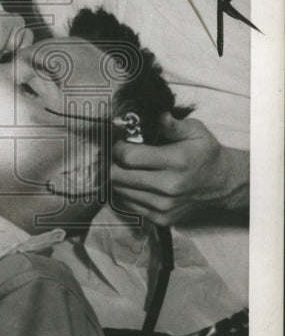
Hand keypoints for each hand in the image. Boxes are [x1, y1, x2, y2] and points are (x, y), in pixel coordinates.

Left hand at [111, 113, 248, 225]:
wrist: (222, 185)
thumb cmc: (205, 154)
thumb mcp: (196, 132)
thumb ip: (174, 125)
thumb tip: (159, 117)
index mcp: (177, 161)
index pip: (129, 157)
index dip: (118, 148)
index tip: (121, 143)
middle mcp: (169, 186)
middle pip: (119, 176)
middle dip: (113, 163)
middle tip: (119, 156)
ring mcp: (165, 206)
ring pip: (121, 191)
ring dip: (119, 178)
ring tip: (128, 168)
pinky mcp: (162, 218)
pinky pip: (130, 205)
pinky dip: (127, 192)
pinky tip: (137, 182)